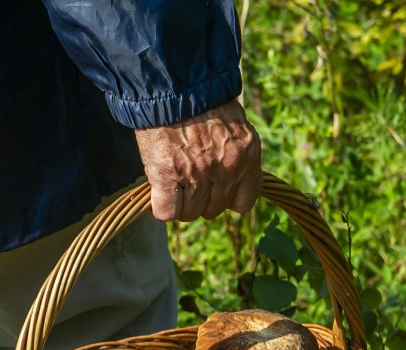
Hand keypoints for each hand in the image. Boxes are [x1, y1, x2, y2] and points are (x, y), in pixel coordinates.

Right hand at [133, 100, 261, 221]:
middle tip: (187, 182)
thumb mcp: (232, 123)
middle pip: (213, 210)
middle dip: (200, 200)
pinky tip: (158, 191)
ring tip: (171, 183)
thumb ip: (233, 152)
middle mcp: (227, 167)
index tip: (214, 189)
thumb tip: (224, 175)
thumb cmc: (200, 98)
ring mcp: (198, 172)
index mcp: (247, 154)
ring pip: (190, 213)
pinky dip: (160, 206)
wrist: (172, 79)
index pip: (244, 202)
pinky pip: (167, 211)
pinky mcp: (168, 174)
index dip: (226, 199)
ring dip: (179, 203)